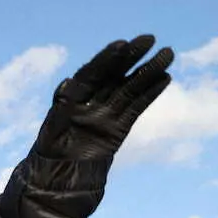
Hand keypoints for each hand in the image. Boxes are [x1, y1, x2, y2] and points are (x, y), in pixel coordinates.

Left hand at [34, 34, 173, 159]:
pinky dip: (150, 93)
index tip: (122, 44)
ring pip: (129, 89)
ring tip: (167, 54)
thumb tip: (67, 83)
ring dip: (148, 72)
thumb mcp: (52, 128)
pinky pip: (136, 108)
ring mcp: (105, 113)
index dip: (106, 59)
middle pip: (113, 76)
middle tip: (149, 39)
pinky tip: (164, 78)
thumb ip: (61, 107)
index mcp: (72, 97)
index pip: (91, 73)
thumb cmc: (50, 152)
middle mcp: (91, 101)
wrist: (59, 178)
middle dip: (130, 58)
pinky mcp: (118, 128)